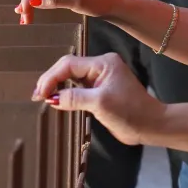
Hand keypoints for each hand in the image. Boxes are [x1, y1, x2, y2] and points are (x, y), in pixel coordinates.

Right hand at [16, 0, 119, 23]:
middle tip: (23, 18)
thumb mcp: (78, 0)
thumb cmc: (100, 0)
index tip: (25, 12)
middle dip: (27, 0)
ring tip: (23, 16)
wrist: (114, 3)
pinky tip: (29, 10)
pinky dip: (37, 1)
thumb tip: (33, 0)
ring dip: (30, 1)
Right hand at [32, 53, 162, 146]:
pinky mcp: (100, 90)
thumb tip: (52, 98)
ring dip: (57, 86)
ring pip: (71, 77)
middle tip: (37, 97)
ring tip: (43, 99)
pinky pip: (78, 87)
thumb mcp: (100, 103)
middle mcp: (101, 66)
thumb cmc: (130, 112)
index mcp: (103, 63)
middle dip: (51, 80)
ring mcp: (101, 78)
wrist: (150, 124)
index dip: (51, 77)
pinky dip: (66, 93)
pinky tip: (57, 101)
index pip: (69, 64)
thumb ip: (75, 97)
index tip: (39, 95)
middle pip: (68, 68)